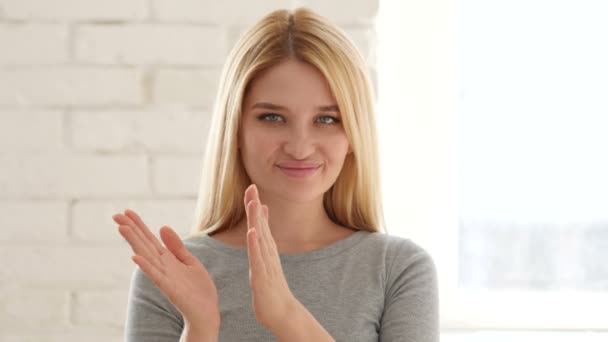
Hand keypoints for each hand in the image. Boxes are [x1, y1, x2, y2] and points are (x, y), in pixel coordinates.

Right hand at [113, 209, 219, 331]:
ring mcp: (164, 277)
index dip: (139, 225)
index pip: (149, 239)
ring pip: (146, 257)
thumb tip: (162, 226)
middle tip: (115, 215)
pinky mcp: (170, 288)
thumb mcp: (190, 261)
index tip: (126, 211)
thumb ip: (176, 246)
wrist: (206, 312)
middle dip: (131, 230)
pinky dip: (146, 267)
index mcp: (167, 259)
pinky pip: (155, 276)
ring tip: (122, 228)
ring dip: (134, 243)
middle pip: (144, 245)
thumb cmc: (198, 290)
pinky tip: (135, 257)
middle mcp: (162, 266)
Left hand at [244, 184, 298, 332]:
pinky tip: (252, 232)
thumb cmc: (272, 287)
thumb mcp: (266, 261)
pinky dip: (255, 244)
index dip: (255, 205)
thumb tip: (261, 228)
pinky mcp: (262, 276)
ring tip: (253, 203)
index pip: (260, 223)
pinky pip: (258, 258)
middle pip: (260, 225)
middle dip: (255, 205)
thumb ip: (264, 243)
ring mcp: (266, 263)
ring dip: (257, 220)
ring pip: (260, 238)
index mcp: (266, 249)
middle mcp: (268, 253)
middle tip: (252, 186)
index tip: (252, 186)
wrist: (282, 312)